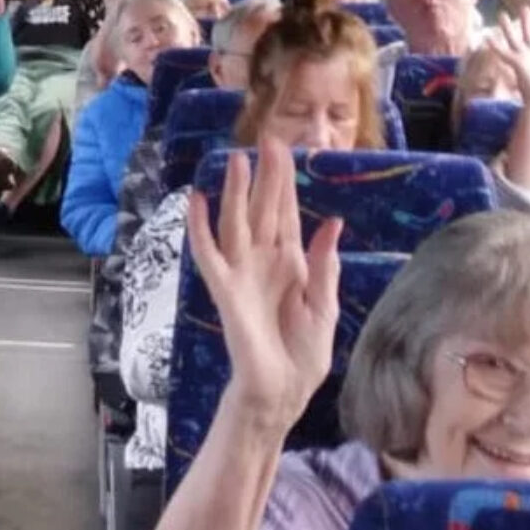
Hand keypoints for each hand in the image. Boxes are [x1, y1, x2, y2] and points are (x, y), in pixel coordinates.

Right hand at [187, 136, 344, 426]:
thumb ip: (325, 266)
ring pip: (237, 222)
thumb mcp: (325, 307)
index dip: (285, 182)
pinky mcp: (225, 290)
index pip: (287, 213)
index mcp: (292, 264)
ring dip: (235, 192)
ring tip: (235, 160)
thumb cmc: (304, 355)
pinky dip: (200, 228)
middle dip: (265, 176)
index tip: (284, 148)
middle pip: (263, 209)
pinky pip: (208, 253)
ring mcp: (242, 273)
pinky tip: (196, 202)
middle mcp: (264, 262)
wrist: (283, 390)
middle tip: (266, 139)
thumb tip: (333, 222)